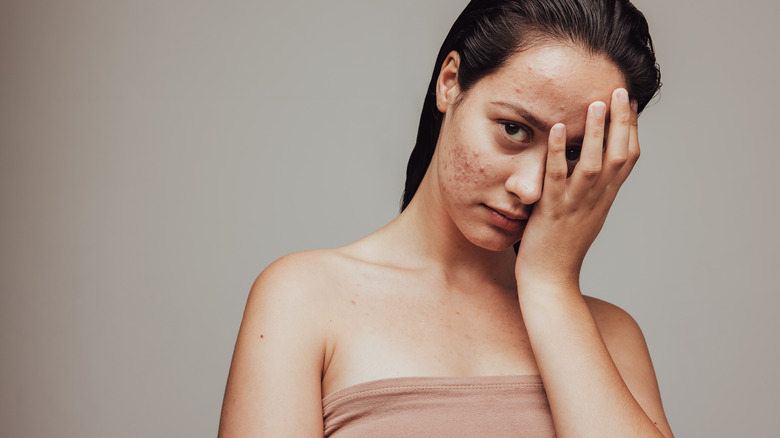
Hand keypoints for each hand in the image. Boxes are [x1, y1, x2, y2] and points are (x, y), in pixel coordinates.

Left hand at [515, 88, 638, 289]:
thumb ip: (588, 191)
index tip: (630, 102)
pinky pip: (557, 176)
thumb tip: (589, 167)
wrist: (551, 281)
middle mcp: (596, 199)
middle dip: (621, 121)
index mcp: (605, 198)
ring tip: (596, 101)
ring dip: (597, 132)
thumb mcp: (583, 215)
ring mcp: (576, 204)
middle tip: (620, 90)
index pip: (628, 159)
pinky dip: (559, 151)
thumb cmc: (561, 248)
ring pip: (594, 163)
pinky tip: (558, 128)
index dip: (631, 129)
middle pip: (619, 155)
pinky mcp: (552, 210)